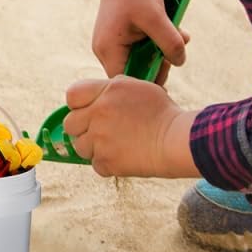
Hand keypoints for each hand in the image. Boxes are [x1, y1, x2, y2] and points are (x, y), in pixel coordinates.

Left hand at [63, 75, 197, 177]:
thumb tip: (95, 96)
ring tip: (116, 145)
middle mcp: (97, 113)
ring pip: (80, 146)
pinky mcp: (106, 161)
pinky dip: (108, 164)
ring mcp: (100, 139)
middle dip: (83, 128)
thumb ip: (110, 89)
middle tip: (102, 131)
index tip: (90, 112)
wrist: (180, 141)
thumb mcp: (137, 87)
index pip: (72, 96)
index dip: (79, 105)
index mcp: (105, 91)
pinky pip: (96, 164)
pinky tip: (124, 157)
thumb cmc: (163, 113)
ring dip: (94, 147)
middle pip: (71, 124)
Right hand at [92, 0, 187, 83]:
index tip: (167, 73)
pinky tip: (169, 32)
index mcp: (108, 49)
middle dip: (158, 64)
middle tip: (175, 54)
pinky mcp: (119, 35)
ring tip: (177, 38)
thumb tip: (180, 62)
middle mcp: (105, 49)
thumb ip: (170, 43)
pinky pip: (138, 48)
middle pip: (133, 72)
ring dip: (160, 52)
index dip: (147, 82)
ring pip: (139, 59)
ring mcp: (111, 42)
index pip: (126, 80)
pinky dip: (155, 43)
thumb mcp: (157, 18)